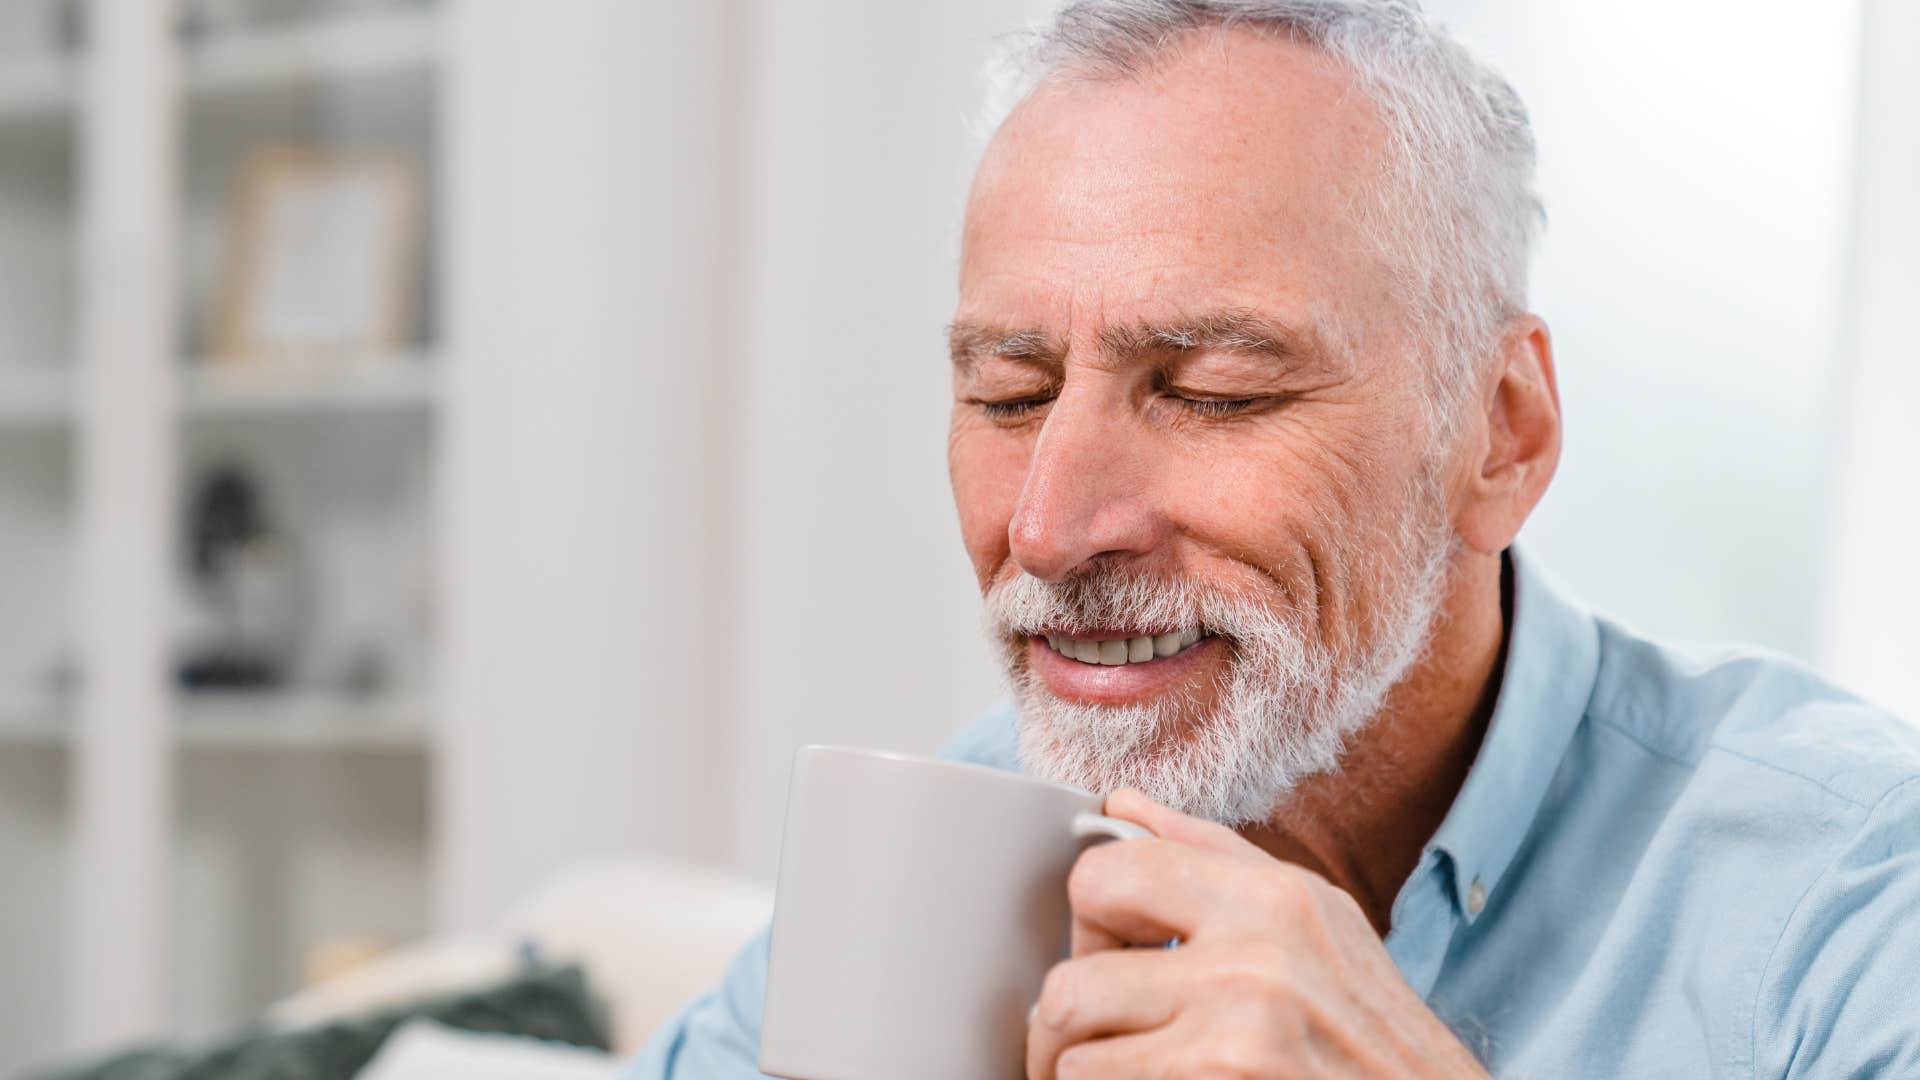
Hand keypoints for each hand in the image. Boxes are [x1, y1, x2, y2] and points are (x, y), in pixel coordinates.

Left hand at [1026, 788, 1486, 1078]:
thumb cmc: (1373, 1034)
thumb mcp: (1316, 921)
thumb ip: (1208, 853)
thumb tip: (1118, 803)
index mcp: (1270, 900)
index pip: (1100, 877)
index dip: (1089, 925)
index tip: (1110, 957)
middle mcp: (1253, 967)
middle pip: (1071, 985)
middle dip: (1070, 1024)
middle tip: (1100, 1040)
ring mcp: (1234, 1045)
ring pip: (1076, 1060)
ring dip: (1095, 1076)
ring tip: (1143, 1071)